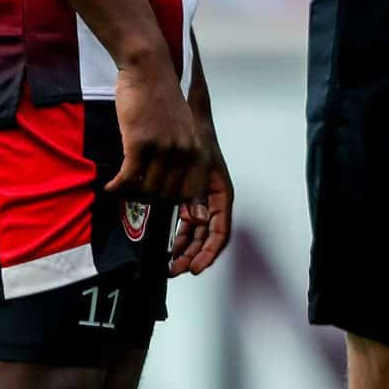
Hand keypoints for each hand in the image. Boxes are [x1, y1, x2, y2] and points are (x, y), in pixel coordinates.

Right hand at [106, 53, 209, 203]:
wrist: (148, 69)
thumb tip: (171, 185)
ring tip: (122, 189)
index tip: (162, 208)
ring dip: (132, 193)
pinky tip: (110, 187)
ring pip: (146, 189)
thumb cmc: (161, 98)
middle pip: (166, 195)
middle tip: (135, 197)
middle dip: (150, 200)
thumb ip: (181, 154)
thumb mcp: (182, 128)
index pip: (191, 192)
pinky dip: (117, 186)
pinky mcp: (140, 142)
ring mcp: (162, 148)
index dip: (177, 206)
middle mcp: (184, 151)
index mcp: (197, 149)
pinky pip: (128, 177)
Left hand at [168, 134, 232, 276]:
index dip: (209, 252)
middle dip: (195, 256)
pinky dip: (178, 238)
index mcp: (220, 193)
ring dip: (186, 250)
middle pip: (208, 236)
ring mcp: (199, 201)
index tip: (196, 267)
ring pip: (196, 234)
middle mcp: (212, 200)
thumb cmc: (197, 137)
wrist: (186, 118)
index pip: (220, 230)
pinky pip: (185, 225)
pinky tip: (168, 248)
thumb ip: (197, 191)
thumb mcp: (198, 163)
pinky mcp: (186, 200)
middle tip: (178, 270)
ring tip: (171, 265)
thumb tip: (197, 218)